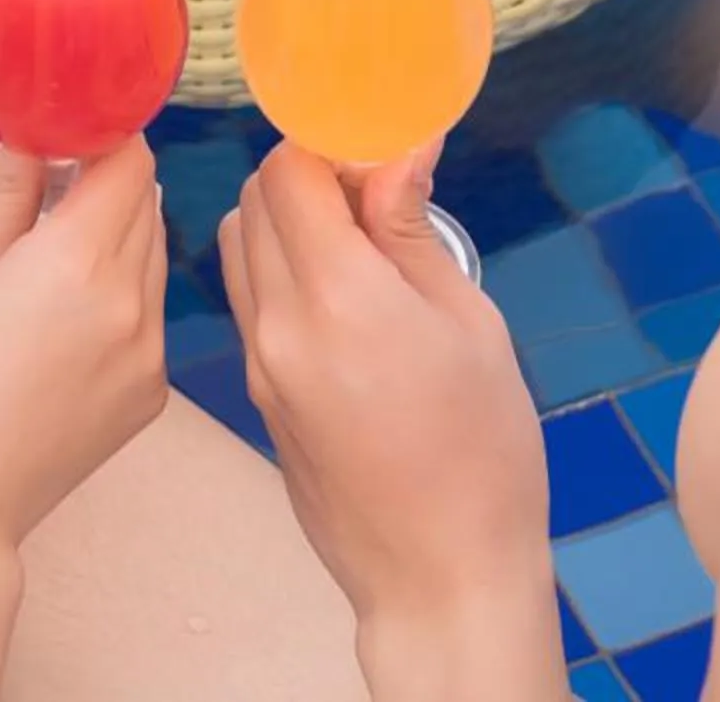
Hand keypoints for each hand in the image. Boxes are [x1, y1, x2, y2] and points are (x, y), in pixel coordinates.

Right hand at [0, 139, 169, 555]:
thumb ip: (3, 194)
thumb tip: (22, 130)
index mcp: (77, 263)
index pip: (131, 161)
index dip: (101, 136)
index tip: (63, 135)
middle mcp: (131, 303)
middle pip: (146, 203)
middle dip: (105, 182)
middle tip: (47, 188)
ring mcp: (149, 353)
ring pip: (151, 256)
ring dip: (114, 238)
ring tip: (46, 261)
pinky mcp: (151, 393)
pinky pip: (149, 315)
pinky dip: (118, 297)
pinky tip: (59, 322)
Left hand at [221, 143, 559, 663]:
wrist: (440, 576)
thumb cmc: (482, 455)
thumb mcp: (469, 324)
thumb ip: (412, 230)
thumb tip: (398, 148)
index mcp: (341, 299)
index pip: (288, 171)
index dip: (328, 144)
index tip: (377, 150)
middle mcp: (282, 324)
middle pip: (253, 199)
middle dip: (305, 174)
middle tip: (372, 190)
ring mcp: (260, 363)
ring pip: (236, 244)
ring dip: (281, 219)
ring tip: (355, 240)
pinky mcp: (257, 393)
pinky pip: (246, 299)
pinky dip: (275, 268)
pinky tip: (338, 290)